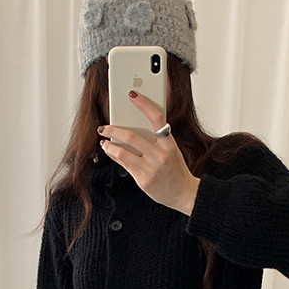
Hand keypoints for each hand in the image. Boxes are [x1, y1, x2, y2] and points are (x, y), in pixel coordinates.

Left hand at [98, 92, 199, 215]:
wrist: (183, 193)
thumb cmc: (175, 169)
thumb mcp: (171, 150)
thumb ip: (157, 139)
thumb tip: (133, 125)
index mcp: (170, 144)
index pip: (157, 118)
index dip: (144, 104)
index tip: (132, 95)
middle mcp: (161, 155)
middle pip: (132, 137)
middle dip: (114, 129)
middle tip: (104, 126)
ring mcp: (151, 169)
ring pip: (123, 152)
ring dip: (110, 145)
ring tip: (104, 140)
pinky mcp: (143, 180)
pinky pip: (124, 165)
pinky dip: (115, 156)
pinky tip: (110, 151)